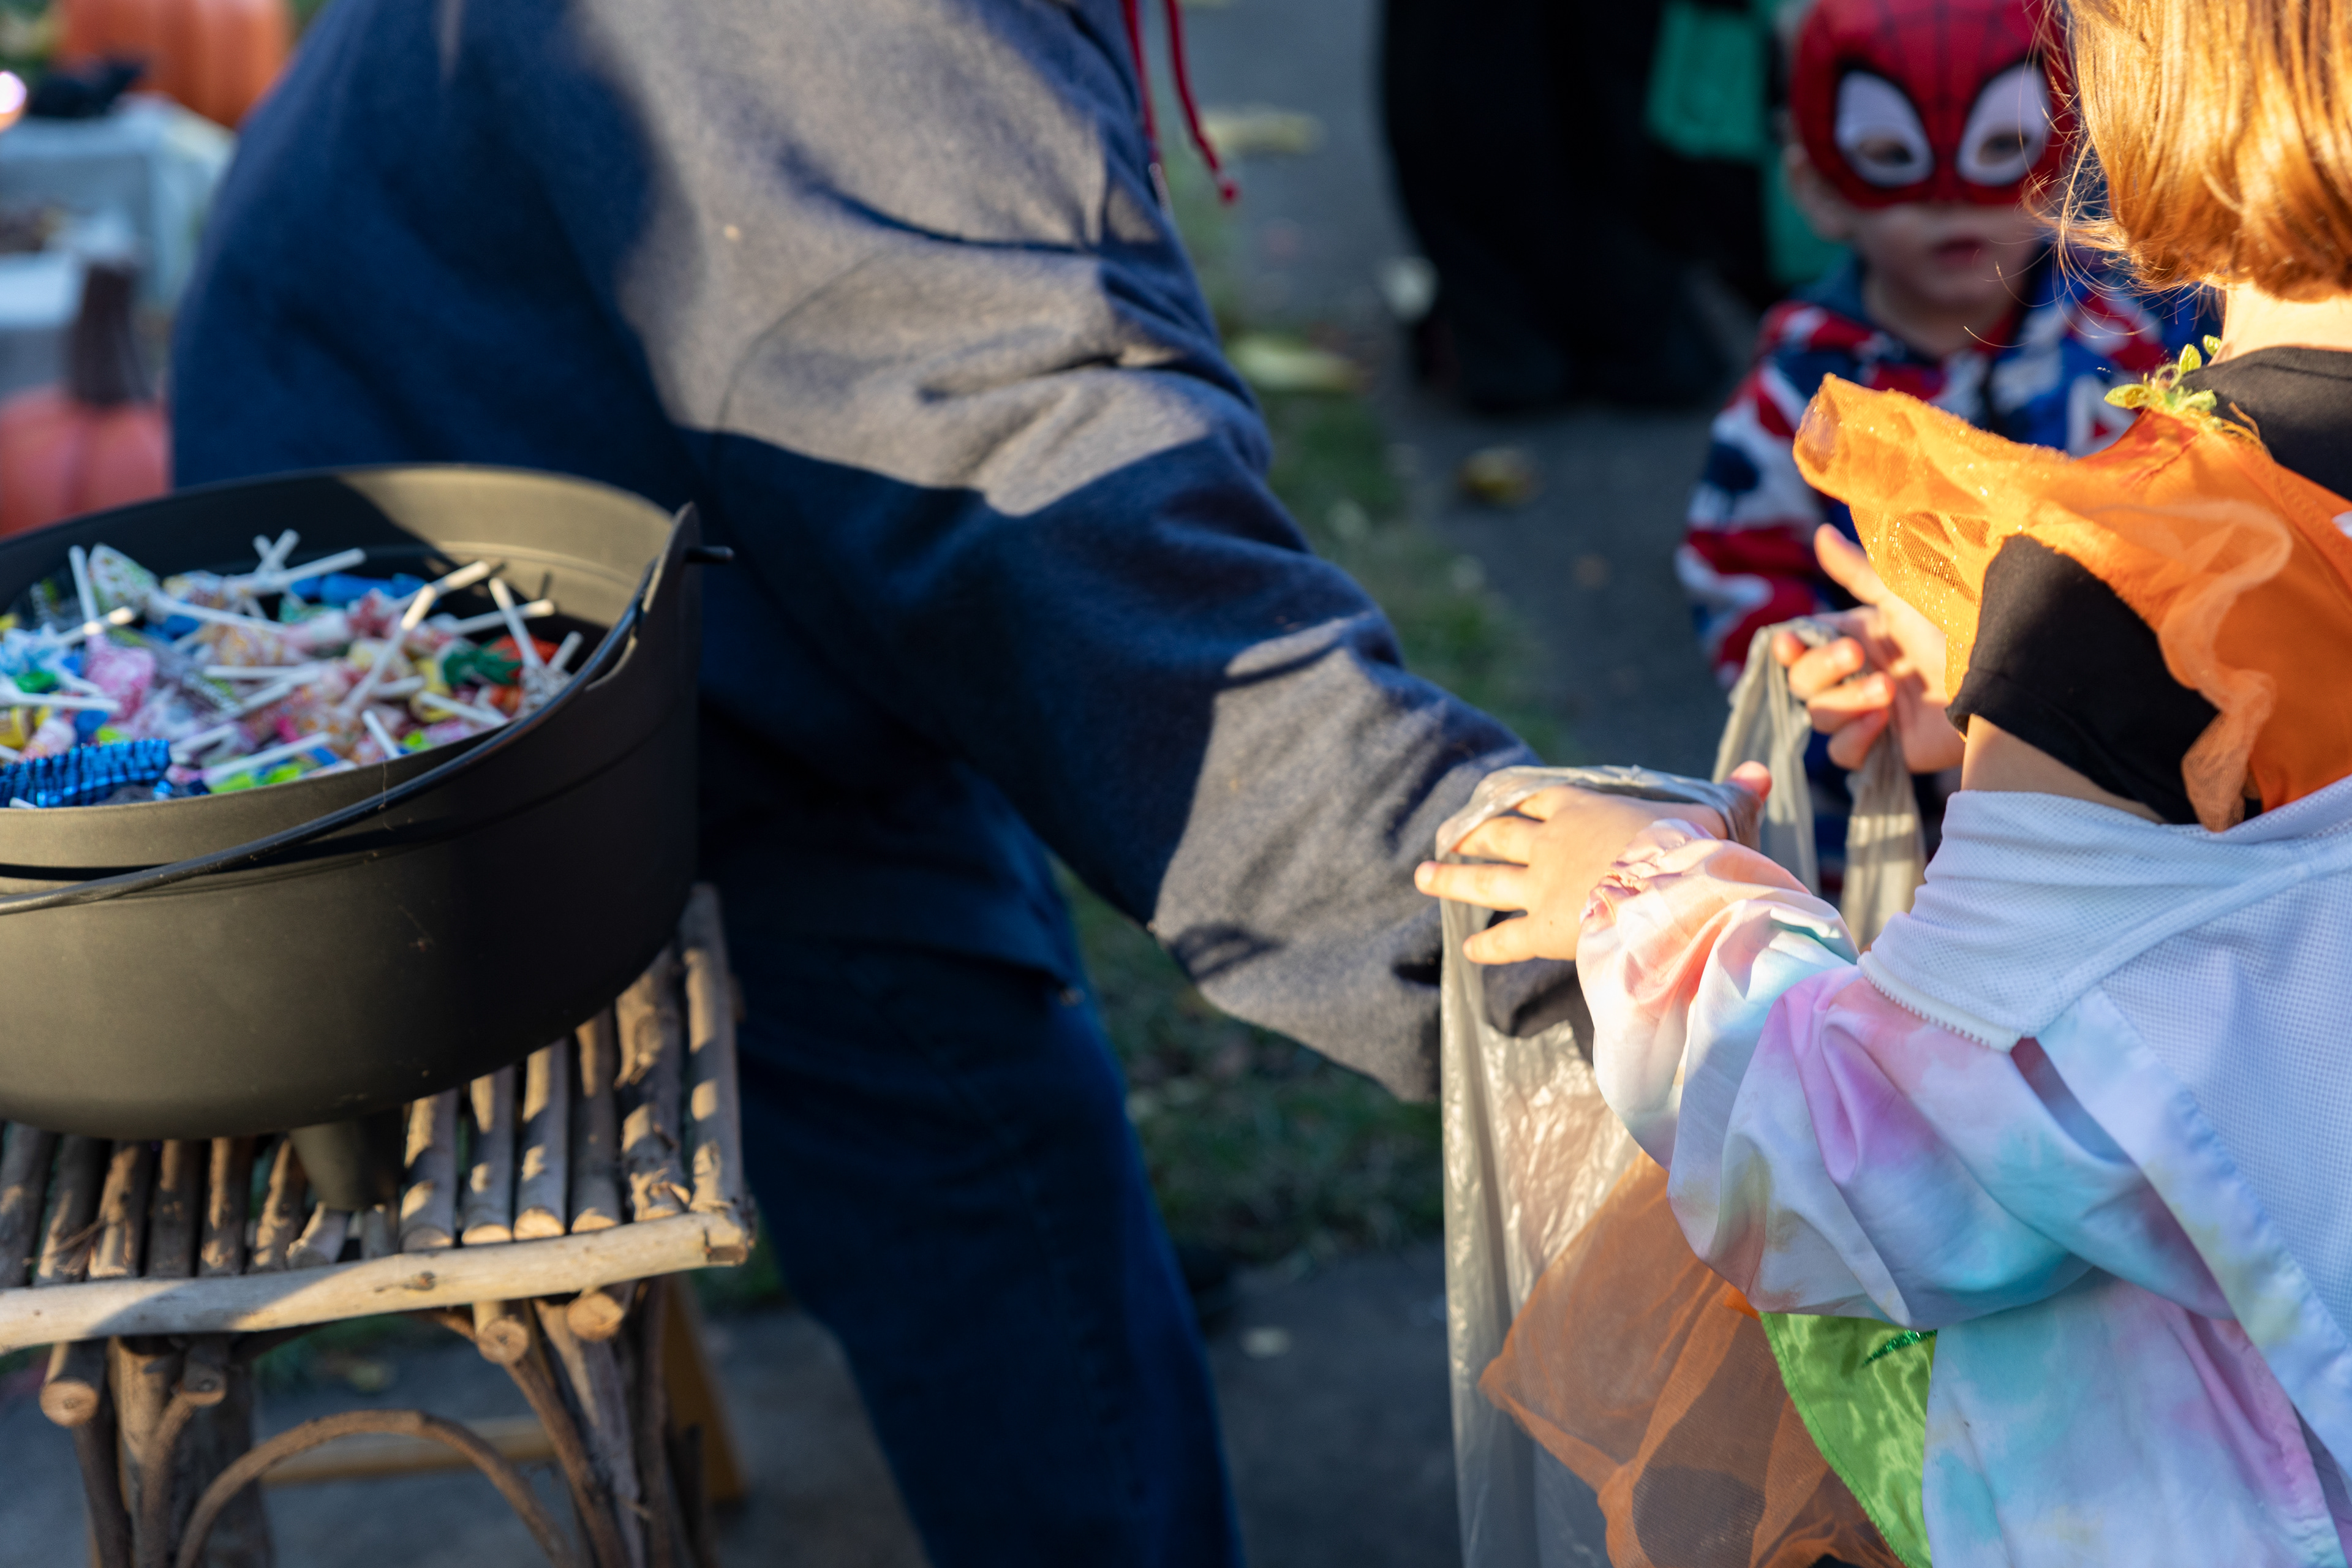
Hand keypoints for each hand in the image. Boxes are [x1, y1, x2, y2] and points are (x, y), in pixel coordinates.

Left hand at [1414, 763, 1772, 963]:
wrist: (1673, 895)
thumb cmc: (1697, 853)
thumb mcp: (1717, 818)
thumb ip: (1734, 798)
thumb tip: (1763, 770)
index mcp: (1584, 809)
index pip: (1541, 798)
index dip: (1519, 802)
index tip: (1494, 803)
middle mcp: (1551, 843)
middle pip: (1499, 834)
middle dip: (1470, 835)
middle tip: (1444, 837)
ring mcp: (1540, 886)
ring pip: (1484, 880)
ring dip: (1451, 878)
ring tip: (1422, 876)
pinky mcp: (1542, 929)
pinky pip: (1505, 938)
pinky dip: (1485, 944)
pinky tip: (1467, 950)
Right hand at [1772, 526, 1962, 771]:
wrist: (1999, 680)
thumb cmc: (1958, 629)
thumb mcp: (1904, 596)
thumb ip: (1857, 572)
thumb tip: (1819, 532)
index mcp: (1855, 638)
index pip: (1799, 646)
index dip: (1787, 647)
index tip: (1788, 642)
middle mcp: (1855, 677)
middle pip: (1801, 682)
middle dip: (1822, 668)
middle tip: (1857, 655)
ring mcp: (1867, 713)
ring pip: (1819, 717)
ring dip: (1846, 702)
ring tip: (1889, 690)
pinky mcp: (1883, 749)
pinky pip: (1842, 753)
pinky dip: (1854, 738)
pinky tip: (1882, 722)